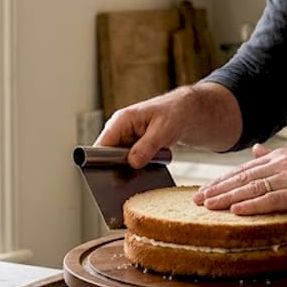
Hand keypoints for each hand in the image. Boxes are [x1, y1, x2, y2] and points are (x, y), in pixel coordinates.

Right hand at [95, 83, 240, 168]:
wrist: (185, 111)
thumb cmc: (174, 113)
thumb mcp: (163, 130)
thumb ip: (147, 146)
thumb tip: (132, 163)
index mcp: (120, 120)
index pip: (100, 146)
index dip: (104, 162)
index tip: (114, 175)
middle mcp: (118, 129)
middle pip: (108, 156)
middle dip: (120, 167)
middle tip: (137, 172)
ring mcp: (125, 138)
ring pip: (119, 160)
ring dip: (132, 167)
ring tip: (149, 163)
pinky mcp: (132, 146)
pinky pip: (129, 160)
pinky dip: (139, 164)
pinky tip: (152, 163)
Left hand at [193, 144, 286, 214]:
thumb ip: (274, 156)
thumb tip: (255, 151)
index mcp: (280, 158)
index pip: (244, 170)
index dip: (222, 181)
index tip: (205, 190)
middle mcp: (281, 165)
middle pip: (242, 178)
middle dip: (217, 189)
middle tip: (196, 199)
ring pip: (251, 188)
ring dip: (227, 197)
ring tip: (208, 205)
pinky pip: (271, 199)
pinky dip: (251, 204)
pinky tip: (235, 210)